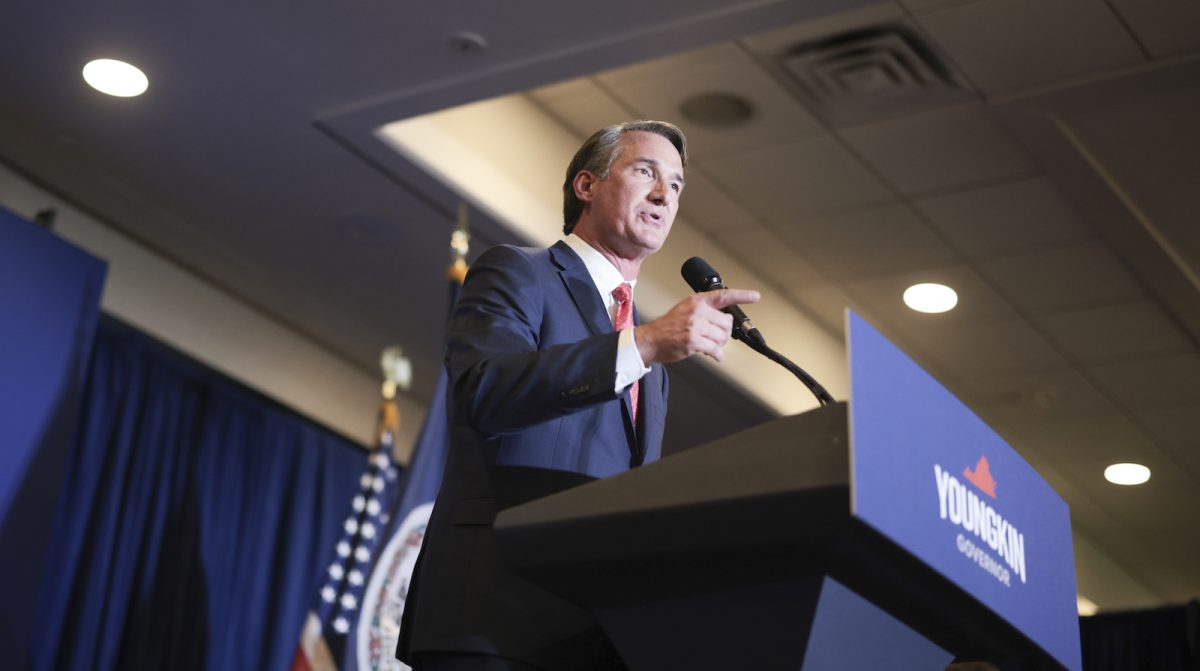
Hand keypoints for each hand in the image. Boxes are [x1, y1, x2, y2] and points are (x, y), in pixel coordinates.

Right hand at [634, 289, 760, 363]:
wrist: (650, 340)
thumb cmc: (668, 327)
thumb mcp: (685, 309)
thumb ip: (704, 311)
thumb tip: (724, 321)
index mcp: (696, 301)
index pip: (723, 296)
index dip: (742, 295)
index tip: (755, 296)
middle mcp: (697, 311)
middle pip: (727, 323)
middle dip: (724, 334)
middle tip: (716, 338)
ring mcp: (695, 326)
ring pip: (722, 337)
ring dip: (719, 345)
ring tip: (710, 346)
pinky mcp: (693, 341)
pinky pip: (715, 350)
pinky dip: (717, 355)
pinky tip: (714, 355)